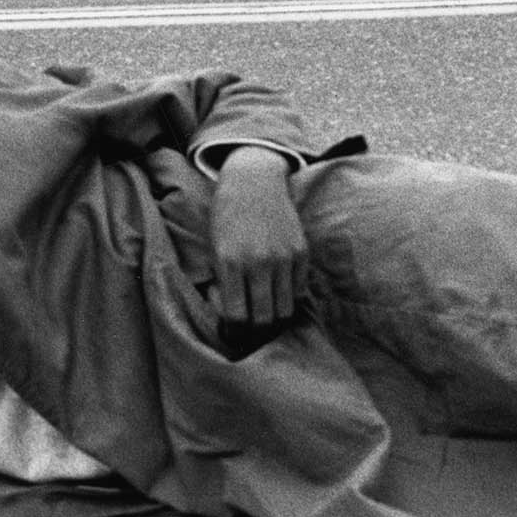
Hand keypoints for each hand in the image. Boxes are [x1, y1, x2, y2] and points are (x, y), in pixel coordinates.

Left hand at [202, 147, 308, 349]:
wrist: (253, 179)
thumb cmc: (226, 215)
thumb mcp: (215, 247)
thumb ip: (222, 281)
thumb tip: (230, 317)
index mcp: (230, 262)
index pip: (236, 316)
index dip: (234, 333)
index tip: (233, 336)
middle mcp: (258, 262)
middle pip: (264, 318)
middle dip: (256, 333)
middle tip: (251, 335)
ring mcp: (283, 257)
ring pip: (285, 309)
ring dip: (275, 320)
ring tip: (267, 322)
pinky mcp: (301, 252)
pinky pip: (298, 290)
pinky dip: (289, 299)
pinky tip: (279, 299)